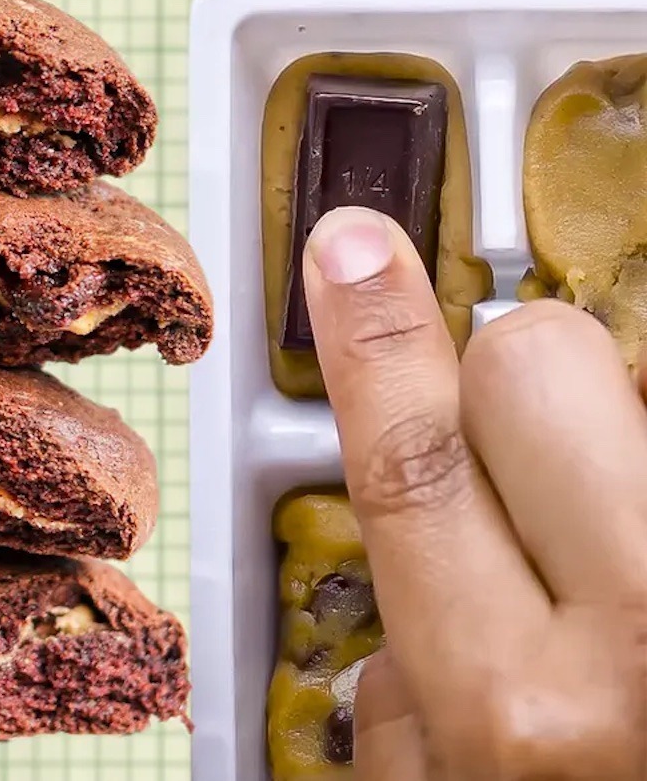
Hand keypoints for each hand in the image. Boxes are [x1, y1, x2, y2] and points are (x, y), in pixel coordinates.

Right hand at [304, 206, 646, 778]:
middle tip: (528, 427)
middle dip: (515, 366)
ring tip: (622, 567)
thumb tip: (401, 633)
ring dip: (622, 462)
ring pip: (642, 405)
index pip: (415, 461)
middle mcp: (644, 652)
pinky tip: (643, 614)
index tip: (351, 248)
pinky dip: (643, 514)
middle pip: (540, 368)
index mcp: (525, 716)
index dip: (372, 336)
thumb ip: (410, 720)